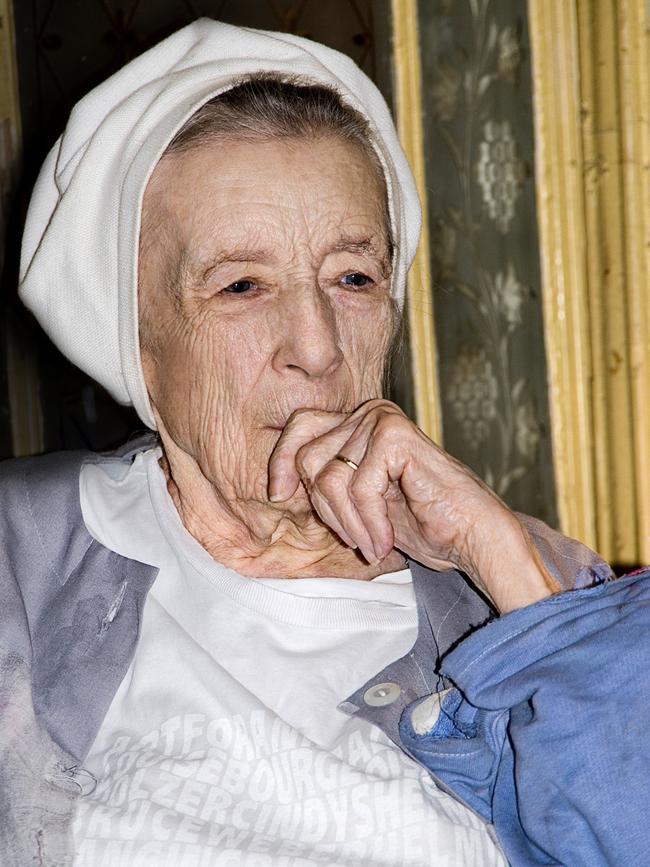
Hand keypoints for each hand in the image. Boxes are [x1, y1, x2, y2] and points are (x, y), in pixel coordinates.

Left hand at [268, 399, 559, 612]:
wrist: (471, 535)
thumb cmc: (419, 522)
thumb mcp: (357, 501)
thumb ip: (325, 481)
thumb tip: (276, 485)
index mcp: (356, 421)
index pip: (298, 428)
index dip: (282, 463)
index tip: (279, 497)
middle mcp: (368, 412)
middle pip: (307, 457)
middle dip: (325, 510)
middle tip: (354, 537)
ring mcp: (382, 419)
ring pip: (328, 478)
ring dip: (349, 523)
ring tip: (373, 543)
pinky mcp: (395, 436)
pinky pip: (356, 487)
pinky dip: (368, 523)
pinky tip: (386, 539)